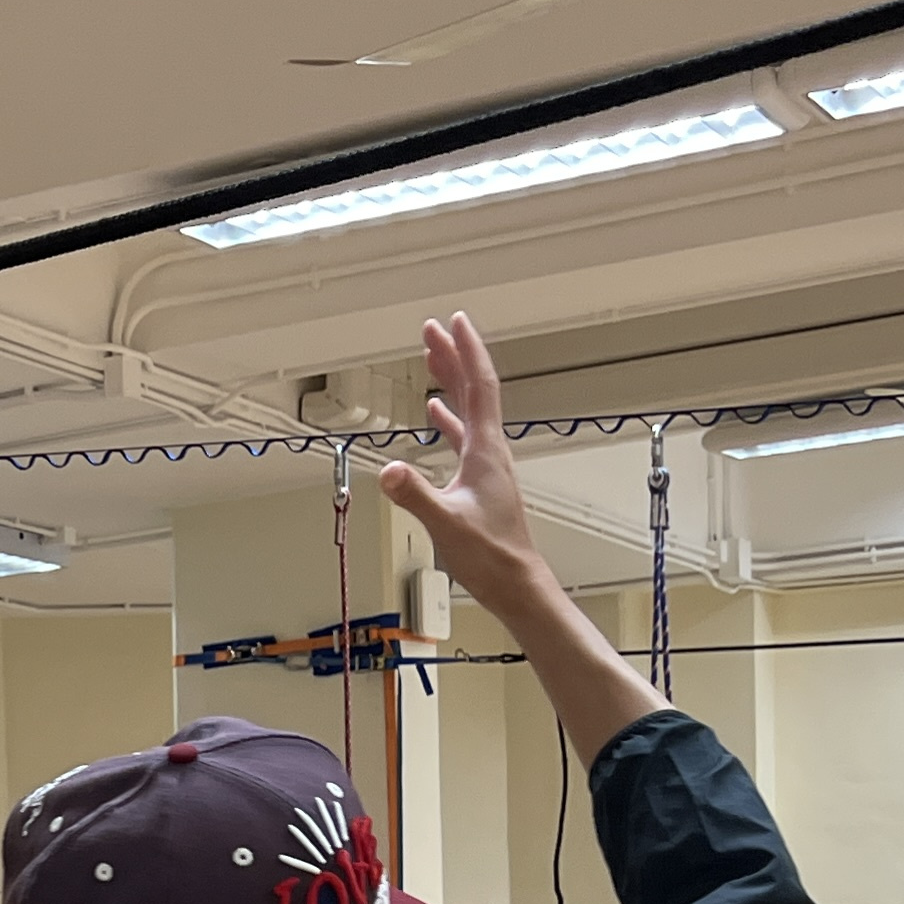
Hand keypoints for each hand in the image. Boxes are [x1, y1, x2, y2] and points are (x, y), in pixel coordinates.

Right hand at [376, 312, 552, 620]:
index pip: (479, 387)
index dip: (466, 352)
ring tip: (433, 361)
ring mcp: (485, 464)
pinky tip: (436, 413)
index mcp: (485, 450)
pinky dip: (448, 418)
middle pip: (473, 390)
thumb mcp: (445, 524)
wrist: (515, 581)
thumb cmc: (489, 555)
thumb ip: (414, 495)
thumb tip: (388, 470)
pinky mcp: (479, 480)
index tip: (454, 323)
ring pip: (468, 410)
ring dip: (451, 382)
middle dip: (453, 357)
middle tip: (433, 330)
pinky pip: (463, 436)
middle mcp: (489, 450)